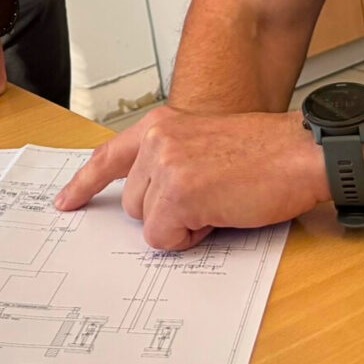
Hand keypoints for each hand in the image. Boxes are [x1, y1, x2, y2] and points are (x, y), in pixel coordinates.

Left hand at [54, 106, 329, 250]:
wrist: (299, 152)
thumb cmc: (263, 154)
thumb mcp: (202, 144)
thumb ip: (169, 160)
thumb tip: (148, 201)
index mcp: (159, 125)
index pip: (108, 156)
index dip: (84, 184)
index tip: (64, 203)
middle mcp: (155, 140)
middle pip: (131, 203)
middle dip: (165, 212)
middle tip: (208, 197)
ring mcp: (165, 166)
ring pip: (148, 224)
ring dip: (180, 225)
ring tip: (218, 200)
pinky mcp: (179, 194)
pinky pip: (166, 238)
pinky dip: (193, 238)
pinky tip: (221, 211)